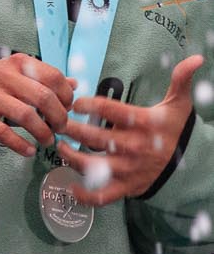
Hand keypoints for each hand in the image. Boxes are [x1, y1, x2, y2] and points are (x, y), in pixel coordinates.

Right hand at [0, 53, 74, 157]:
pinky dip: (21, 145)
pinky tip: (29, 150)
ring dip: (43, 133)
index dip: (66, 96)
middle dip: (59, 118)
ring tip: (46, 140)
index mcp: (15, 63)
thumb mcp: (15, 74)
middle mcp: (1, 75)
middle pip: (43, 97)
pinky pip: (3, 132)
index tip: (67, 109)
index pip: (53, 77)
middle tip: (60, 129)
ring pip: (26, 115)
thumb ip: (43, 79)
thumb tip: (75, 84)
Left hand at [59, 55, 204, 204]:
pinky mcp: (127, 188)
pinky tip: (71, 185)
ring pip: (93, 165)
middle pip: (95, 136)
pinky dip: (85, 195)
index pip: (110, 110)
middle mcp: (135, 147)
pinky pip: (103, 195)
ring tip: (59, 145)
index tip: (75, 101)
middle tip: (56, 121)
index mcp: (144, 124)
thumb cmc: (175, 130)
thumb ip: (180, 80)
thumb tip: (196, 58)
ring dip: (71, 156)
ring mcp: (130, 170)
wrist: (190, 165)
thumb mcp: (178, 105)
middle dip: (71, 128)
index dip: (88, 104)